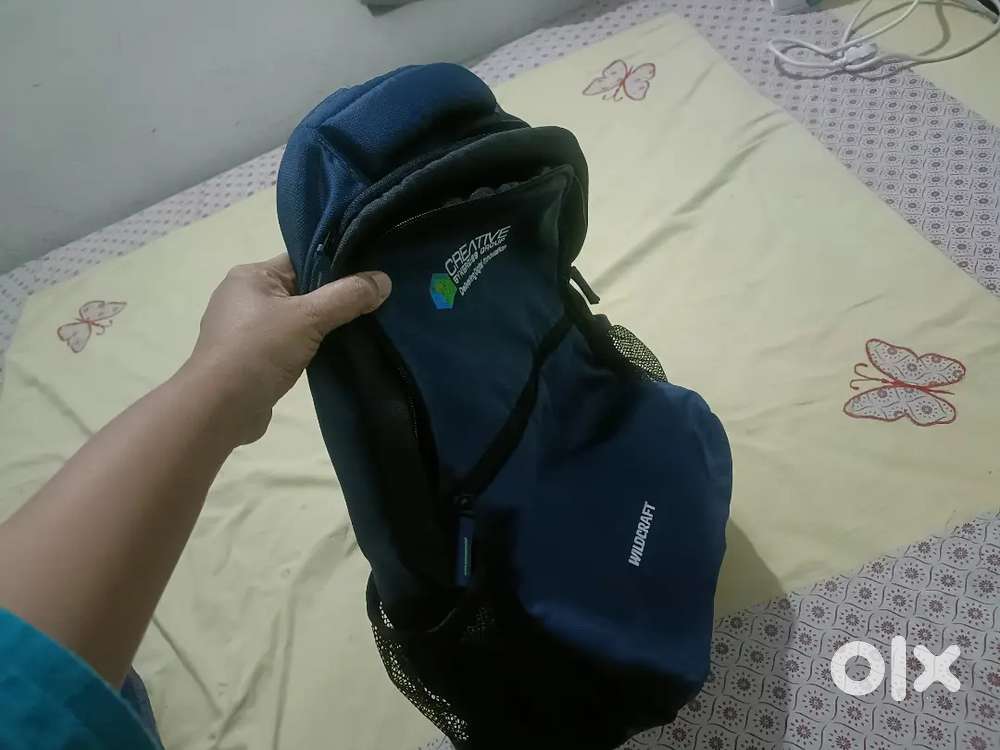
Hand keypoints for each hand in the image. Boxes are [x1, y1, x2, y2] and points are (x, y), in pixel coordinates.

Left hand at [182, 255, 390, 443]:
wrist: (219, 409)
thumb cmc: (258, 351)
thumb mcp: (308, 317)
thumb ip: (347, 296)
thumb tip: (384, 280)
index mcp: (251, 276)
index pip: (301, 261)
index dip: (336, 267)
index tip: (370, 277)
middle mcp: (245, 298)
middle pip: (302, 290)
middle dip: (334, 299)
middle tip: (374, 304)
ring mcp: (246, 331)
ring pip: (297, 320)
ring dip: (323, 328)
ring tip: (362, 329)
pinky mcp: (252, 360)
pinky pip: (289, 345)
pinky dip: (310, 348)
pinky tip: (335, 355)